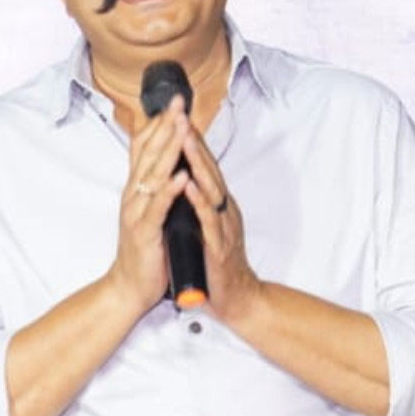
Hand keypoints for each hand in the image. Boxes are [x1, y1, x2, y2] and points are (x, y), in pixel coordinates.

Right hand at [109, 95, 191, 313]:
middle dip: (165, 126)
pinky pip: (158, 208)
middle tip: (178, 103)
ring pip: (153, 175)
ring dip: (168, 149)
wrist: (129, 286)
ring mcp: (136, 212)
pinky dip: (170, 190)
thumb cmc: (145, 249)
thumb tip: (168, 160)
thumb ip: (155, 185)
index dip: (158, 123)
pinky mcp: (144, 232)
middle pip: (148, 153)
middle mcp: (133, 195)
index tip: (174, 101)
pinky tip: (181, 175)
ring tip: (181, 127)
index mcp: (136, 188)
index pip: (144, 147)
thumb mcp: (148, 210)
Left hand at [180, 127, 262, 325]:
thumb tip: (188, 178)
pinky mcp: (219, 248)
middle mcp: (223, 211)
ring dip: (198, 164)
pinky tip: (189, 187)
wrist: (237, 300)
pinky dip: (199, 202)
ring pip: (211, 190)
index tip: (177, 116)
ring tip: (185, 140)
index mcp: (217, 205)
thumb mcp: (207, 225)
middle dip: (195, 143)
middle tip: (181, 115)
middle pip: (209, 171)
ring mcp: (223, 227)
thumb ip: (200, 202)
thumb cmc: (216, 262)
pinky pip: (209, 222)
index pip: (204, 167)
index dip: (192, 141)